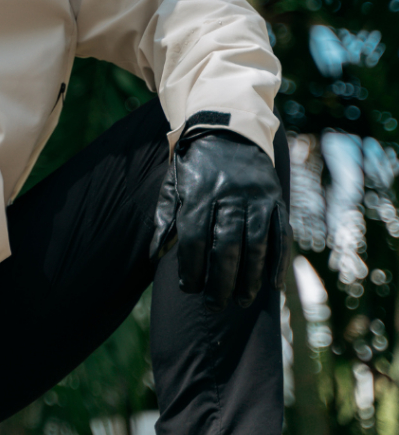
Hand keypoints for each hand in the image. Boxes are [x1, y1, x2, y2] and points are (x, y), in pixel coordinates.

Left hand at [150, 130, 290, 310]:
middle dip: (219, 281)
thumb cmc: (196, 164)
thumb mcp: (174, 183)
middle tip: (213, 305)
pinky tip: (271, 285)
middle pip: (225, 246)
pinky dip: (278, 262)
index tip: (188, 289)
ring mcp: (256, 197)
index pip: (194, 237)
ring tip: (240, 301)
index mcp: (199, 191)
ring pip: (255, 245)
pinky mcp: (276, 198)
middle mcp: (229, 195)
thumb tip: (154, 255)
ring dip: (249, 278)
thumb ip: (166, 218)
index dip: (190, 267)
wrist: (228, 130)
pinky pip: (281, 235)